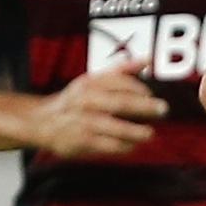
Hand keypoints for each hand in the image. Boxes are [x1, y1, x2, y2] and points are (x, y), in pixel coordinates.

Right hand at [29, 61, 167, 157]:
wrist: (42, 121)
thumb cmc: (76, 100)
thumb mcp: (93, 80)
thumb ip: (121, 71)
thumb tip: (148, 59)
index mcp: (90, 83)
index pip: (119, 82)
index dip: (139, 88)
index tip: (151, 94)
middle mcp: (86, 100)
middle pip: (120, 103)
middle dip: (144, 107)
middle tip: (163, 110)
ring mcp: (83, 121)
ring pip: (114, 127)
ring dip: (135, 131)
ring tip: (149, 133)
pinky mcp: (81, 141)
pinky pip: (107, 145)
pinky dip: (122, 146)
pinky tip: (132, 145)